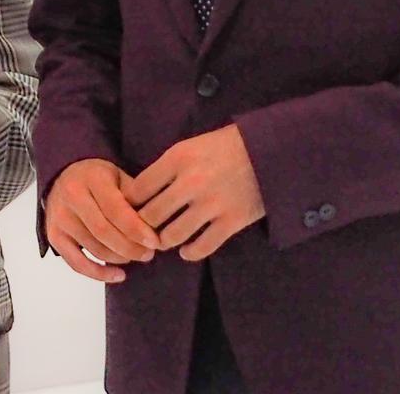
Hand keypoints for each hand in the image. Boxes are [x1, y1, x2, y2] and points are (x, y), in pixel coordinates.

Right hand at [44, 158, 160, 282]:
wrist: (64, 176)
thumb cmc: (98, 178)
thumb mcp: (119, 176)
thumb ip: (135, 196)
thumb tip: (158, 225)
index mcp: (91, 178)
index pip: (115, 209)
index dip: (136, 229)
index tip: (155, 242)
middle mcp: (71, 197)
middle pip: (104, 231)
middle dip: (130, 248)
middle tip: (149, 254)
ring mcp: (60, 218)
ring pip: (93, 248)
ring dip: (119, 259)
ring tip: (137, 257)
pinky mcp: (54, 235)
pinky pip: (76, 263)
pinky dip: (98, 274)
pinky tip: (118, 275)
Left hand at [124, 124, 264, 262]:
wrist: (270, 151)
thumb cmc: (225, 146)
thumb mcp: (190, 146)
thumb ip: (167, 167)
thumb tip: (140, 193)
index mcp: (177, 158)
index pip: (138, 189)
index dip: (129, 203)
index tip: (128, 210)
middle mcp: (190, 182)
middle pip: (150, 216)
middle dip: (142, 226)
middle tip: (141, 232)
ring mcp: (212, 204)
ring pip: (172, 235)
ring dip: (164, 242)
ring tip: (163, 241)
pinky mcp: (232, 221)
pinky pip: (202, 247)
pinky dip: (190, 253)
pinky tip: (186, 250)